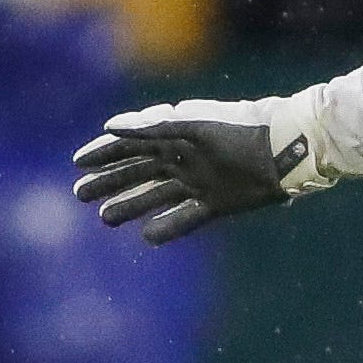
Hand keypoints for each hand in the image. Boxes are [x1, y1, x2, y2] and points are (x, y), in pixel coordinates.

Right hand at [73, 97, 318, 242]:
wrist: (284, 152)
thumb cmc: (239, 132)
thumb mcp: (192, 126)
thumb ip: (152, 127)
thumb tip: (109, 125)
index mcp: (175, 135)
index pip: (131, 143)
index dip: (104, 153)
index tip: (78, 164)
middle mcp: (183, 158)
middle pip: (137, 170)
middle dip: (109, 181)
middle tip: (79, 194)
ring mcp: (199, 181)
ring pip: (156, 195)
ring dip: (130, 204)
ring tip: (104, 218)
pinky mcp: (217, 203)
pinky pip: (186, 217)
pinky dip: (167, 226)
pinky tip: (146, 236)